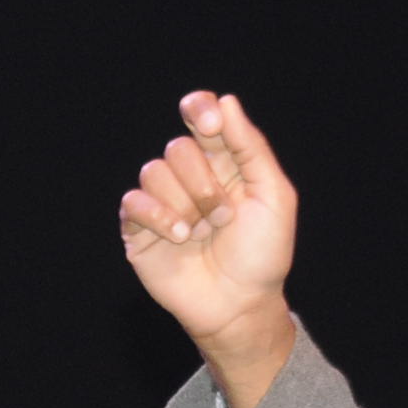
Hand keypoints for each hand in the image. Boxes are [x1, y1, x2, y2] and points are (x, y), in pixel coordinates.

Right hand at [122, 91, 297, 407]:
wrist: (240, 305)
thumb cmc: (263, 254)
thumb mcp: (274, 196)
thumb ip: (251, 147)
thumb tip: (226, 101)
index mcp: (224, 161)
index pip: (201, 114)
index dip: (199, 109)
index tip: (209, 123)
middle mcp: (190, 176)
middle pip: (179, 147)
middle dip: (204, 182)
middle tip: (224, 216)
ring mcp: (164, 201)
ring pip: (154, 171)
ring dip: (185, 204)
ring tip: (202, 233)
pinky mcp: (139, 228)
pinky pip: (134, 201)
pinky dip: (158, 216)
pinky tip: (179, 237)